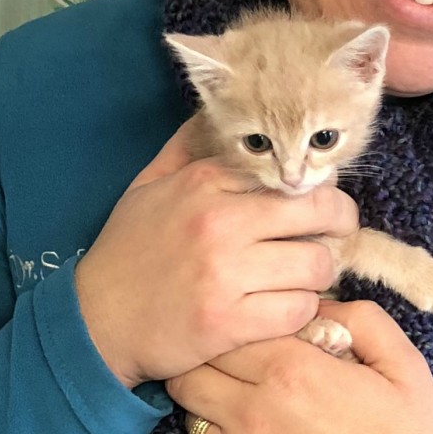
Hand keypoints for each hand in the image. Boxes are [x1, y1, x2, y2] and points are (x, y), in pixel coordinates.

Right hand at [74, 122, 359, 388]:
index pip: (291, 171)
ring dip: (317, 275)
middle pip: (321, 210)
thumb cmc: (127, 252)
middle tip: (331, 238)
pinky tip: (280, 310)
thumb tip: (214, 111)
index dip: (317, 187)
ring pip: (318, 264)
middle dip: (338, 224)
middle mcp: (220, 221)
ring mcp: (226, 273)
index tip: (315, 205)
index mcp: (205, 181)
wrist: (94, 322)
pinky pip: (300, 310)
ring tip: (300, 278)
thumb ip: (187, 147)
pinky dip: (299, 311)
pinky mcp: (230, 322)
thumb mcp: (149, 186)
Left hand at [167, 299, 432, 433]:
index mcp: (292, 372)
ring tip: (248, 398)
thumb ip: (357, 317)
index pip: (227, 329)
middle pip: (192, 370)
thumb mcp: (403, 362)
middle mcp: (255, 414)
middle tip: (242, 359)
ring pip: (192, 412)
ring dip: (212, 399)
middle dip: (211, 357)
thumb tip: (314, 305)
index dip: (240, 324)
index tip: (262, 329)